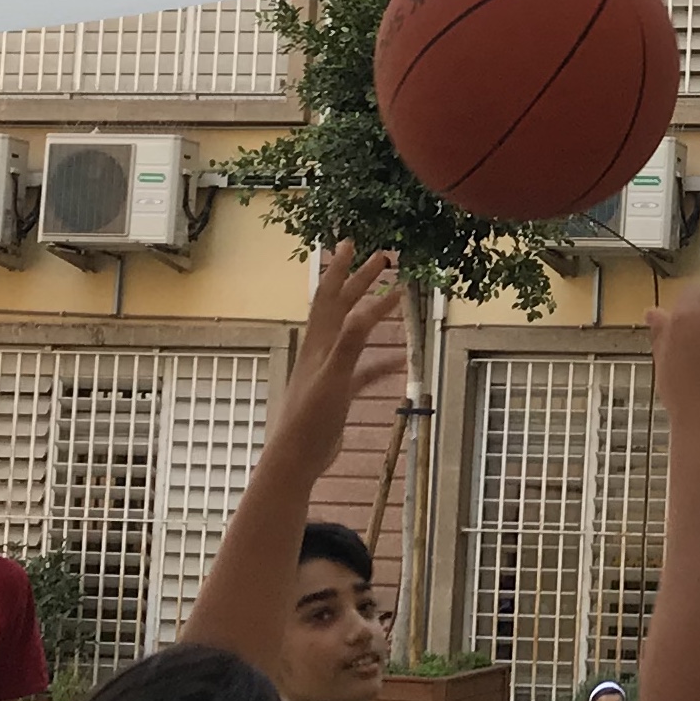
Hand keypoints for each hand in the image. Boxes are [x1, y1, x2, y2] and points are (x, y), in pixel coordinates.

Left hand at [279, 243, 402, 464]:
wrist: (298, 457)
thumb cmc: (311, 419)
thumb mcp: (334, 378)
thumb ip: (349, 344)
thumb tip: (365, 311)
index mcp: (319, 342)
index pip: (331, 296)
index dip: (342, 269)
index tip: (354, 244)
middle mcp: (322, 350)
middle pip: (342, 306)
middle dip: (360, 280)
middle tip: (382, 259)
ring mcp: (330, 370)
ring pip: (353, 333)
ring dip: (372, 315)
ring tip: (394, 299)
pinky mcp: (339, 392)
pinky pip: (364, 370)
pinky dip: (382, 362)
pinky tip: (401, 363)